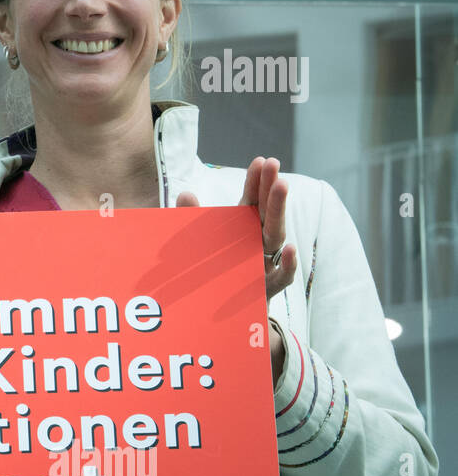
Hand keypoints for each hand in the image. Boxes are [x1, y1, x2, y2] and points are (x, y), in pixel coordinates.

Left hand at [176, 156, 296, 301]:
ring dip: (279, 212)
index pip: (253, 201)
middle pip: (267, 213)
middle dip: (270, 188)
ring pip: (276, 237)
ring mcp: (266, 264)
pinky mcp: (268, 289)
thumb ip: (192, 220)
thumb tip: (186, 192)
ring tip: (282, 186)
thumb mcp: (198, 244)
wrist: (221, 314)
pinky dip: (288, 264)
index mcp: (244, 228)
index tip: (260, 160)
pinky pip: (282, 277)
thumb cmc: (212, 272)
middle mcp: (259, 242)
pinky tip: (289, 249)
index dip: (257, 182)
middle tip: (274, 163)